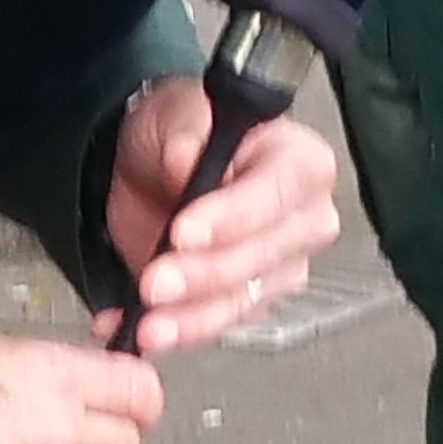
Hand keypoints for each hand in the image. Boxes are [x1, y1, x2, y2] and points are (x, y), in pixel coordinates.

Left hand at [100, 83, 341, 350]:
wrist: (148, 169)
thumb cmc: (179, 132)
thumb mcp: (175, 113)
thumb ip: (185, 132)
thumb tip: (186, 158)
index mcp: (300, 161)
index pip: (278, 193)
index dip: (232, 217)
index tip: (184, 232)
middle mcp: (304, 218)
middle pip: (262, 256)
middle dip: (204, 274)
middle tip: (156, 282)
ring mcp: (280, 264)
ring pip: (243, 300)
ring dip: (191, 317)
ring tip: (148, 323)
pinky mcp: (248, 299)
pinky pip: (217, 323)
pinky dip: (176, 330)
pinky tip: (138, 329)